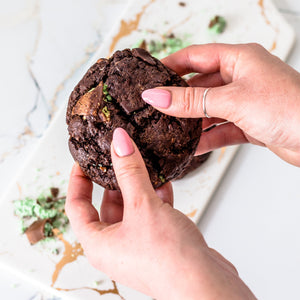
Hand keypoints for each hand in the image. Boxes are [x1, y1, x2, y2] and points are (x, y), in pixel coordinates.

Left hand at [66, 128, 254, 298]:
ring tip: (143, 165)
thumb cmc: (168, 260)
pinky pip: (151, 214)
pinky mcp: (158, 242)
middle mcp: (116, 246)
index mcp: (99, 243)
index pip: (76, 206)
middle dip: (114, 180)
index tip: (84, 160)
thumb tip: (119, 143)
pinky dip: (156, 198)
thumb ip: (130, 172)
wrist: (205, 285)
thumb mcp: (142, 206)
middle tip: (119, 157)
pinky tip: (164, 183)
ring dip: (139, 187)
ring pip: (132, 208)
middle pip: (107, 205)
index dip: (78, 180)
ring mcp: (138, 244)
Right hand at [141, 43, 299, 166]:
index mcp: (239, 59)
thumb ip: (192, 100)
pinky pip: (221, 129)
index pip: (195, 56)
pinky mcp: (250, 123)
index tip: (150, 77)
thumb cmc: (290, 108)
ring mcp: (245, 102)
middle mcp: (241, 78)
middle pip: (200, 85)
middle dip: (179, 98)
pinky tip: (192, 146)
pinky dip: (207, 138)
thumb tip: (158, 96)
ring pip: (209, 110)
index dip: (170, 65)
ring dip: (192, 121)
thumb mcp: (232, 100)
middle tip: (157, 108)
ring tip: (170, 130)